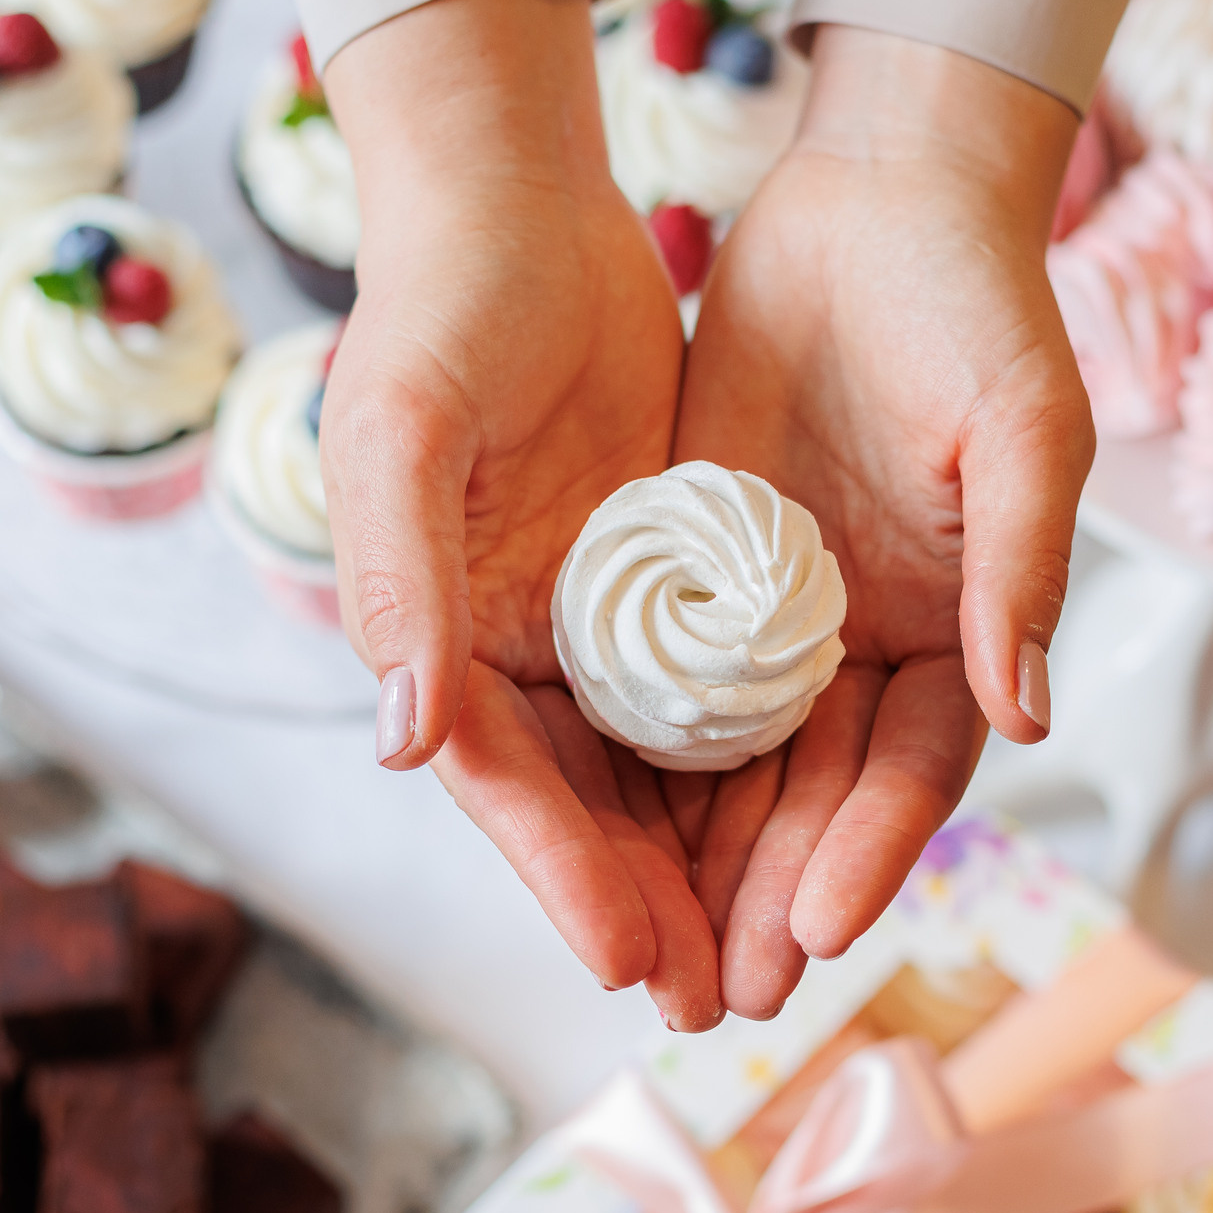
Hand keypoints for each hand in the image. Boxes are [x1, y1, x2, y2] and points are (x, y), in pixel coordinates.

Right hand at [322, 0, 722, 1026]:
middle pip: (585, 809)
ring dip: (708, 862)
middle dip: (649, 907)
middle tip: (724, 1006)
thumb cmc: (441, 310)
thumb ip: (400, 580)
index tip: (635, 961)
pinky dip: (752, 761)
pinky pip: (713, 694)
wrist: (520, 205)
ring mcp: (591, 621)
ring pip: (656, 772)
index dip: (565, 878)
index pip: (507, 788)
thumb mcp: (406, 432)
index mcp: (436, 639)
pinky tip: (812, 820)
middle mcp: (509, 650)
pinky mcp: (661, 580)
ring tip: (773, 957)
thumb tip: (407, 741)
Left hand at [674, 27, 1093, 1018]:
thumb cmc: (976, 306)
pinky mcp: (702, 567)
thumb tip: (1029, 715)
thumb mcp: (1021, 430)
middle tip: (722, 998)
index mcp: (959, 628)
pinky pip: (666, 679)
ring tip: (656, 959)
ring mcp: (781, 614)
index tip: (817, 931)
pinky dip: (639, 757)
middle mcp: (869, 642)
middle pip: (818, 797)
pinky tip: (594, 828)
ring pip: (736, 764)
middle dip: (772, 896)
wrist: (877, 200)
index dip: (870, 852)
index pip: (912, 769)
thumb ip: (1018, 568)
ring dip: (700, 862)